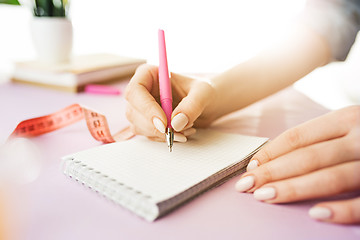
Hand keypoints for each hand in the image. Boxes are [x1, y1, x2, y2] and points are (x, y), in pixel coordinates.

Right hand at [124, 64, 216, 141]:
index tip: (164, 123)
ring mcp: (142, 108)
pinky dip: (165, 138)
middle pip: (133, 112)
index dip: (146, 108)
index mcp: (149, 75)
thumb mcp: (203, 94)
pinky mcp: (147, 122)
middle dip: (154, 127)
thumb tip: (175, 123)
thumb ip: (191, 106)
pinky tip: (182, 132)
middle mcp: (142, 91)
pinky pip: (149, 135)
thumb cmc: (204, 91)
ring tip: (187, 128)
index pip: (135, 91)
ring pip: (139, 126)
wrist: (209, 104)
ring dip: (162, 134)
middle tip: (177, 132)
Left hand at [235, 106, 359, 223]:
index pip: (298, 136)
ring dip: (296, 188)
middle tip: (246, 186)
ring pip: (331, 175)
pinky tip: (316, 214)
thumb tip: (276, 158)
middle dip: (274, 172)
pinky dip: (344, 208)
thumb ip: (322, 138)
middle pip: (308, 156)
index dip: (271, 153)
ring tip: (266, 197)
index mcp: (346, 118)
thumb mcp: (351, 125)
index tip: (250, 168)